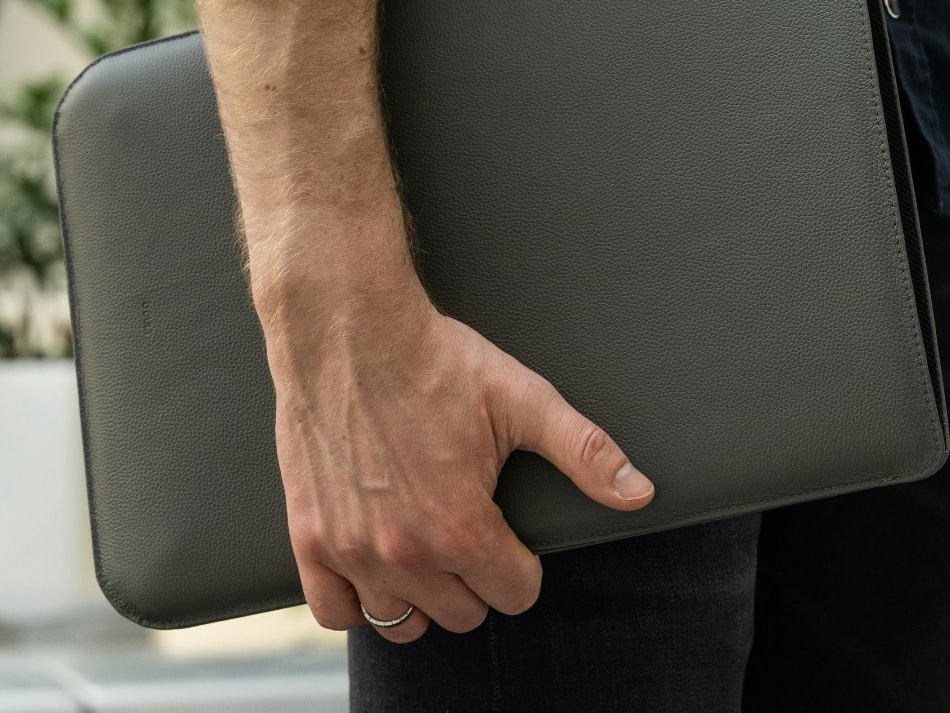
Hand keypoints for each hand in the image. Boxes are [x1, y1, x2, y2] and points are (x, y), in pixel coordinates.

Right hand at [260, 271, 654, 641]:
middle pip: (462, 614)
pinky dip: (356, 601)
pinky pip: (336, 612)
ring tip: (424, 551)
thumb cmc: (432, 359)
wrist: (347, 327)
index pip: (515, 595)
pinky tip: (372, 568)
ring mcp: (352, 549)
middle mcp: (406, 551)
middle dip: (473, 579)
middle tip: (466, 531)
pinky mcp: (309, 537)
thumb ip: (584, 452)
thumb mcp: (522, 399)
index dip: (521, 565)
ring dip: (419, 595)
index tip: (509, 535)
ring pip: (401, 622)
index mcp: (463, 527)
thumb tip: (639, 491)